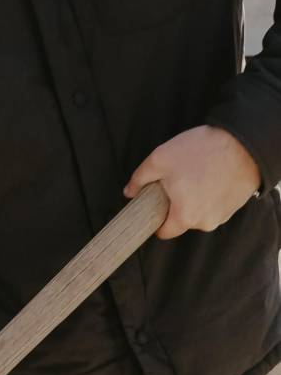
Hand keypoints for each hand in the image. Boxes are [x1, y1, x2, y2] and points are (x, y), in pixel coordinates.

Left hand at [126, 125, 260, 237]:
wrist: (245, 142)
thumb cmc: (202, 151)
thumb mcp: (160, 159)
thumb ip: (140, 179)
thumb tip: (129, 192)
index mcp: (185, 217)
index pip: (164, 232)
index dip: (155, 220)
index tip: (154, 206)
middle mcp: (205, 222)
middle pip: (182, 220)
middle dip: (175, 204)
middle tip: (176, 180)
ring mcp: (223, 215)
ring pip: (199, 211)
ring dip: (194, 198)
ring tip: (196, 174)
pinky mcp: (235, 205)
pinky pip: (214, 204)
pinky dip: (210, 194)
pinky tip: (210, 175)